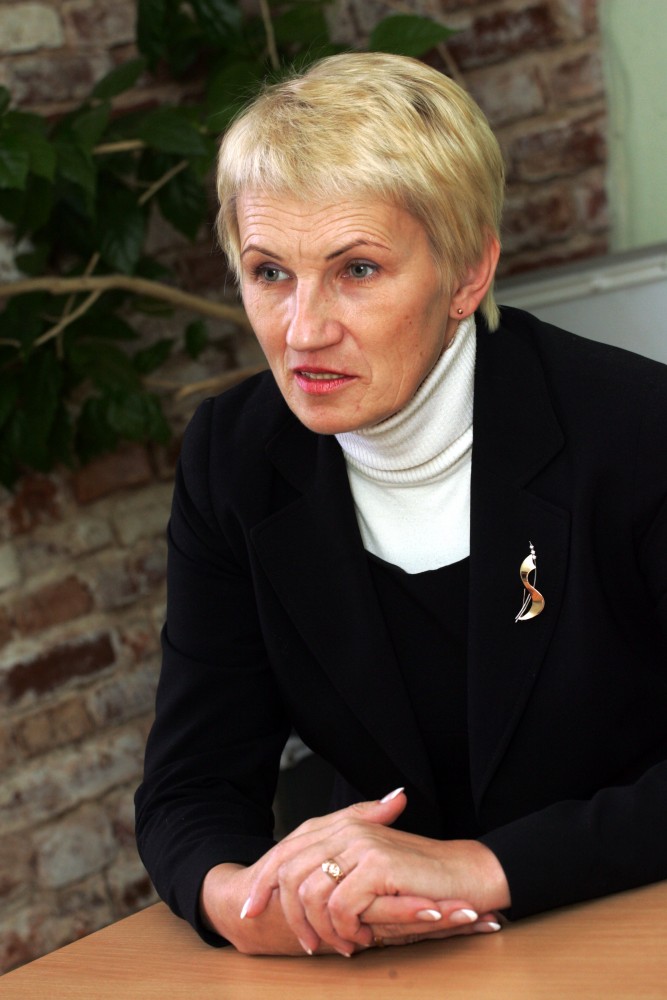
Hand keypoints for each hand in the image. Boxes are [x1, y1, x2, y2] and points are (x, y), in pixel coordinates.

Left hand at [242, 789, 509, 954]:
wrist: (467, 874)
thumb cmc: (420, 878)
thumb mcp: (371, 870)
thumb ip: (336, 869)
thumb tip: (296, 893)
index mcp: (340, 826)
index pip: (286, 851)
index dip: (263, 883)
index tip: (248, 913)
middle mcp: (346, 830)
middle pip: (287, 871)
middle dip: (286, 915)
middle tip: (307, 946)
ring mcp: (360, 845)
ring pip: (310, 894)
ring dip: (322, 930)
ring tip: (344, 946)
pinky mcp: (377, 866)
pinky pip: (340, 907)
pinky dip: (346, 930)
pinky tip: (362, 940)